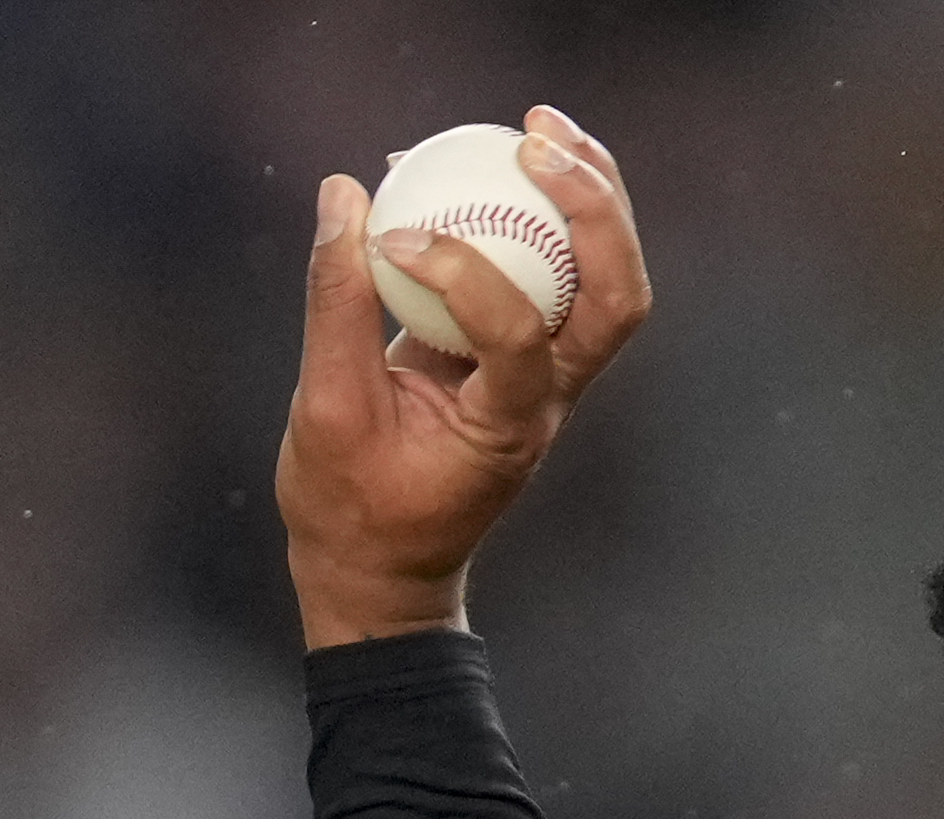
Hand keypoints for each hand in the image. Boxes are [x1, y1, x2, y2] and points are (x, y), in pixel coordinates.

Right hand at [275, 106, 651, 647]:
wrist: (383, 565)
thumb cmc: (352, 505)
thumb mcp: (327, 410)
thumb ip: (337, 304)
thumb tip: (347, 194)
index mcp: (508, 430)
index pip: (519, 341)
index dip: (464, 275)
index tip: (392, 237)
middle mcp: (550, 401)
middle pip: (615, 300)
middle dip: (594, 213)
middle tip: (537, 139)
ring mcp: (548, 381)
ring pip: (604, 285)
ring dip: (589, 203)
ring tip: (540, 128)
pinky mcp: (524, 358)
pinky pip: (553, 278)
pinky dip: (539, 218)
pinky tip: (492, 164)